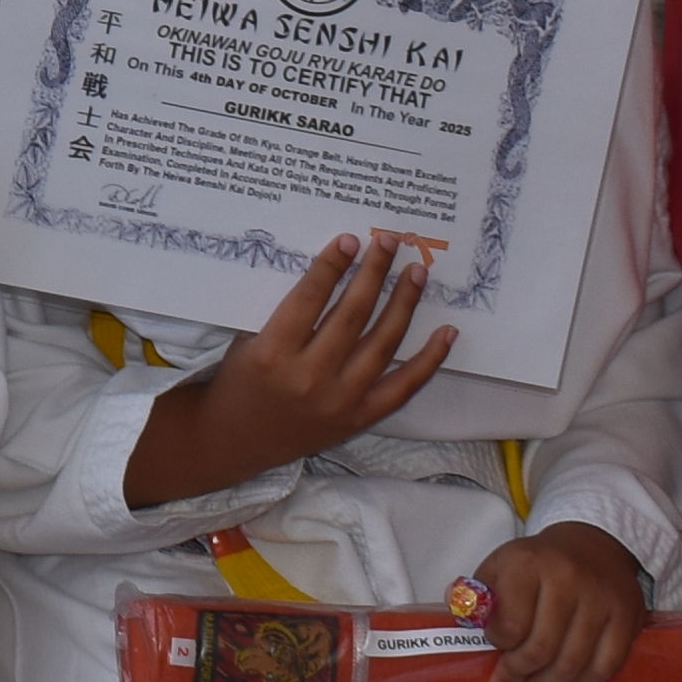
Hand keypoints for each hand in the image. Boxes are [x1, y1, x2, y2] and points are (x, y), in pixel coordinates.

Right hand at [124, 231, 456, 506]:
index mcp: (274, 353)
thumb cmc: (241, 379)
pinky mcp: (358, 419)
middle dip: (374, 273)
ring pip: (382, 344)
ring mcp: (339, 401)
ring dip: (403, 304)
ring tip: (416, 272)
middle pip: (352, 315)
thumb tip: (336, 268)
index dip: (332, 266)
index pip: (311, 298)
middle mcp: (310, 378)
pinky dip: (429, 360)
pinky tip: (446, 332)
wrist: (235, 440)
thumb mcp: (250, 339)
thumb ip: (289, 311)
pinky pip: (403, 387)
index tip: (350, 240)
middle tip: (389, 242)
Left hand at [476, 521, 645, 681]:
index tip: (494, 648)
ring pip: (572, 663)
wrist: (592, 542)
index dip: (498, 644)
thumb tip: (460, 616)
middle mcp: (567, 577)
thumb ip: (480, 594)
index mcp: (529, 562)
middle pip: (541, 649)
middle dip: (519, 676)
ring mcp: (600, 598)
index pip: (510, 624)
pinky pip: (603, 667)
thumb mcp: (502, 564)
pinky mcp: (626, 616)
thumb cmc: (539, 561)